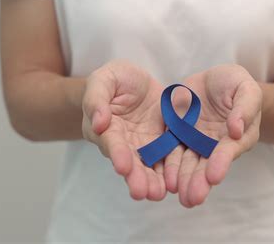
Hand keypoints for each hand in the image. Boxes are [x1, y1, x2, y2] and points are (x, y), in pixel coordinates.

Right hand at [82, 60, 166, 200]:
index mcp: (105, 128)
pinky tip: (176, 183)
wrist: (135, 82)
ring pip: (148, 166)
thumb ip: (97, 99)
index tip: (123, 167)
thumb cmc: (114, 80)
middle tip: (143, 192)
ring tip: (158, 194)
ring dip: (153, 181)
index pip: (112, 143)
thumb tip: (98, 122)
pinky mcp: (162, 142)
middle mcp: (124, 142)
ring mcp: (144, 145)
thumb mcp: (103, 80)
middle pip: (130, 162)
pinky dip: (170, 171)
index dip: (118, 154)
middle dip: (136, 177)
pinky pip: (168, 157)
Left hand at [164, 64, 261, 206]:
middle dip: (199, 181)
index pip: (228, 151)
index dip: (221, 163)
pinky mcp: (176, 134)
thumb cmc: (235, 84)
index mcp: (237, 137)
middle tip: (192, 198)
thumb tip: (237, 130)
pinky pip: (169, 150)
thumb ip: (245, 107)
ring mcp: (194, 141)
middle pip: (206, 165)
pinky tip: (162, 179)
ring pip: (187, 163)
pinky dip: (167, 165)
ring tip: (178, 195)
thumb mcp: (246, 89)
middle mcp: (215, 145)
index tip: (214, 177)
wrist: (212, 80)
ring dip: (182, 180)